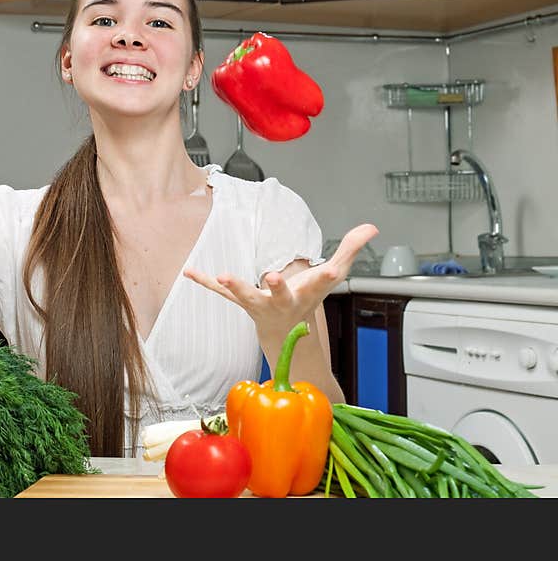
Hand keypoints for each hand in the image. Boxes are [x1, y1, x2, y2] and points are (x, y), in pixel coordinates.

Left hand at [183, 223, 378, 331]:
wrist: (287, 333)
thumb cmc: (308, 298)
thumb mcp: (332, 276)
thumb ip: (350, 249)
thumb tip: (372, 227)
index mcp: (308, 293)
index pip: (321, 283)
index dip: (325, 275)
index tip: (329, 268)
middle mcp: (284, 301)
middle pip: (281, 295)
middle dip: (279, 288)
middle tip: (273, 277)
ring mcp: (260, 304)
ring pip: (247, 298)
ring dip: (235, 288)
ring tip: (222, 276)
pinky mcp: (241, 302)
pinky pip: (221, 295)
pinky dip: (204, 283)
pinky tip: (188, 272)